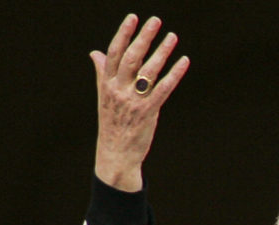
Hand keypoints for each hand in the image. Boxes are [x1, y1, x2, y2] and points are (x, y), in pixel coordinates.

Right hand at [91, 14, 189, 191]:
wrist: (115, 154)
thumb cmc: (112, 123)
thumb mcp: (104, 96)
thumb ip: (102, 73)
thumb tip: (95, 52)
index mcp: (106, 84)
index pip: (114, 53)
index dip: (124, 34)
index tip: (133, 17)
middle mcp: (118, 90)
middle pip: (132, 58)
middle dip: (144, 38)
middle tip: (156, 21)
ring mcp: (133, 101)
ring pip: (148, 71)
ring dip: (162, 52)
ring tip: (172, 37)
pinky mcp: (148, 112)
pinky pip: (163, 89)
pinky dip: (174, 74)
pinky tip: (183, 61)